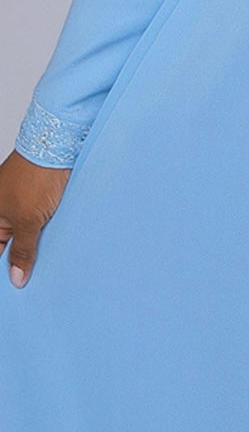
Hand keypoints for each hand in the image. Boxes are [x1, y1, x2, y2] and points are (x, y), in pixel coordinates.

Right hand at [0, 149, 71, 286]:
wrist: (60, 144)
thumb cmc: (36, 175)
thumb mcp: (28, 221)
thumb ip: (22, 251)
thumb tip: (15, 278)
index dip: (5, 269)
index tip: (17, 286)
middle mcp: (3, 209)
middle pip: (10, 244)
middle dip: (21, 261)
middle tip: (35, 281)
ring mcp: (22, 203)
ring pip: (28, 234)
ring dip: (37, 247)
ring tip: (49, 266)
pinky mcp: (42, 198)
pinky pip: (41, 223)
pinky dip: (48, 234)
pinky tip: (59, 246)